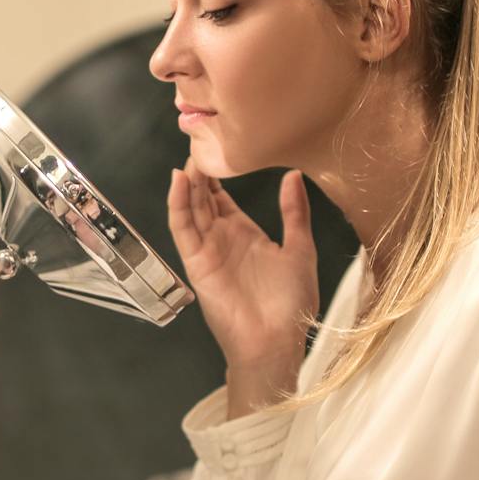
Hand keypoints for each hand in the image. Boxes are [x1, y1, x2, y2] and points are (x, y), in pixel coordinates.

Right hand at [167, 160, 317, 415]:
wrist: (276, 341)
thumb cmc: (292, 304)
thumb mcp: (300, 249)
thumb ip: (295, 213)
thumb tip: (294, 176)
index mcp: (245, 234)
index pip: (222, 197)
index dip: (217, 173)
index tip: (217, 143)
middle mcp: (222, 239)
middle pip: (203, 198)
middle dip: (198, 171)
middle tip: (196, 138)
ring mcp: (207, 250)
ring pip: (191, 209)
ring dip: (187, 183)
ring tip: (188, 155)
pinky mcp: (196, 262)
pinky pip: (183, 229)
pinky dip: (178, 205)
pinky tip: (179, 182)